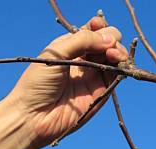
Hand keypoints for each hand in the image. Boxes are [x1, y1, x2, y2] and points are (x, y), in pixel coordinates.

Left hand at [6, 15, 128, 146]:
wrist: (34, 116)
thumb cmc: (38, 83)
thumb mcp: (57, 52)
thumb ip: (83, 40)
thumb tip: (110, 38)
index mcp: (70, 47)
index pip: (92, 30)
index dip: (99, 26)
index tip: (98, 25)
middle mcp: (84, 59)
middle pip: (107, 41)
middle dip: (111, 37)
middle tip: (106, 44)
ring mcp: (93, 76)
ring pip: (115, 57)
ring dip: (119, 50)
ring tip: (113, 53)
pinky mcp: (101, 92)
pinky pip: (116, 75)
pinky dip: (121, 65)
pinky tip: (116, 60)